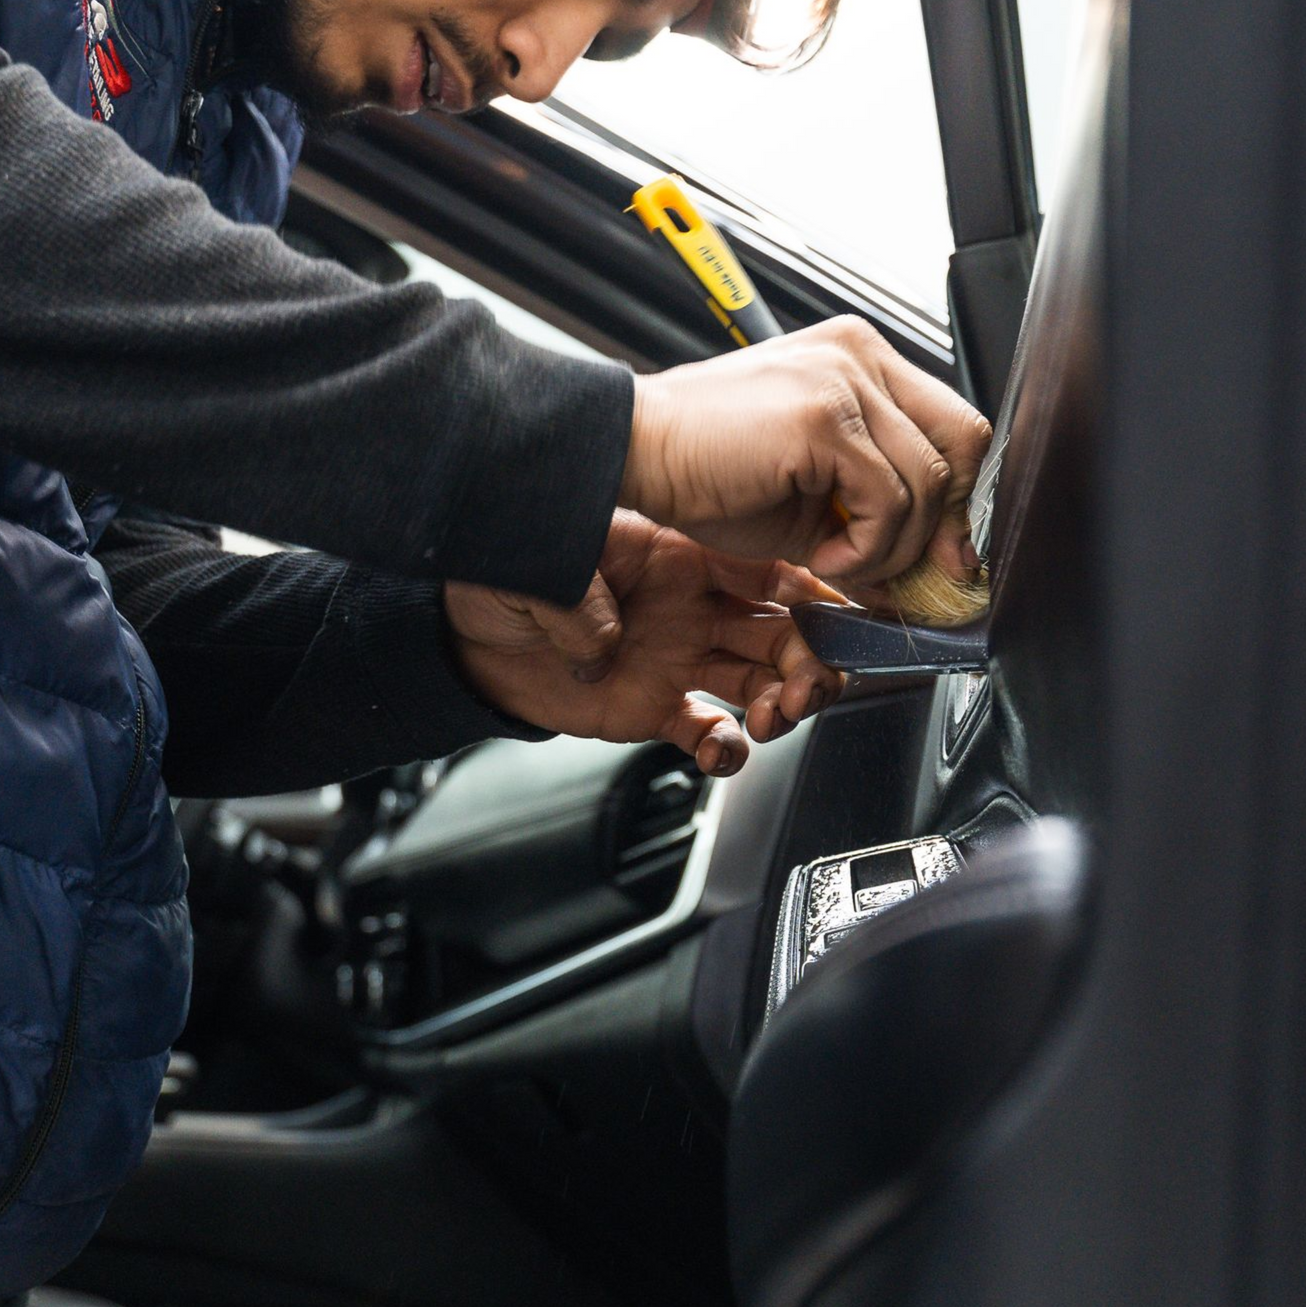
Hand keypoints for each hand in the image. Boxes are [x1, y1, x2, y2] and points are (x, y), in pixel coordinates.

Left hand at [444, 512, 843, 774]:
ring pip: (760, 681)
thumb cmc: (505, 569)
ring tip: (774, 718)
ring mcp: (676, 658)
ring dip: (783, 702)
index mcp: (678, 554)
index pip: (765, 567)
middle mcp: (690, 607)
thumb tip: (611, 647)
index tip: (841, 616)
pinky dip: (727, 750)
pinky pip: (709, 732)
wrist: (464, 633)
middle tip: (807, 685)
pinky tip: (721, 752)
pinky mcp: (653, 706)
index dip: (810, 590)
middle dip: (810, 659)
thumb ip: (584, 600)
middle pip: (780, 631)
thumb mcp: (544, 559)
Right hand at [620, 316, 991, 595]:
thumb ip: (878, 507)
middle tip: (914, 571)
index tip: (944, 552)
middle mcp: (860, 354)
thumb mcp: (814, 491)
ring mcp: (844, 377)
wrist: (635, 453)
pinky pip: (886, 500)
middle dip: (946, 521)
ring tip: (838, 560)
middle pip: (964, 440)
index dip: (957, 497)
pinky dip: (864, 548)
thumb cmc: (707, 469)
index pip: (953, 422)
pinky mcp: (825, 415)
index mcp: (859, 358)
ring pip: (928, 482)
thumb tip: (937, 562)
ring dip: (891, 548)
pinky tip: (821, 554)